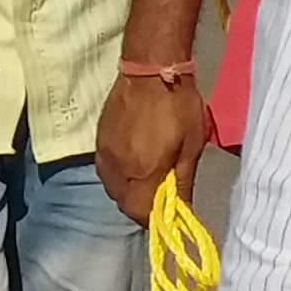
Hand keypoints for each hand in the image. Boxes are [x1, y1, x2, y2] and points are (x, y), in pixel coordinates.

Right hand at [95, 59, 212, 225]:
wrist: (151, 69)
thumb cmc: (178, 106)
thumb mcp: (191, 147)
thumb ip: (183, 182)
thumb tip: (183, 210)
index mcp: (142, 171)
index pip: (140, 213)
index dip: (155, 220)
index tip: (169, 216)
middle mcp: (117, 167)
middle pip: (124, 203)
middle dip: (142, 207)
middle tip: (162, 197)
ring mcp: (104, 153)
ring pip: (113, 188)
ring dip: (129, 192)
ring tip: (148, 180)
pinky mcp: (99, 140)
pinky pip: (107, 170)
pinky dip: (120, 176)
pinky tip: (134, 164)